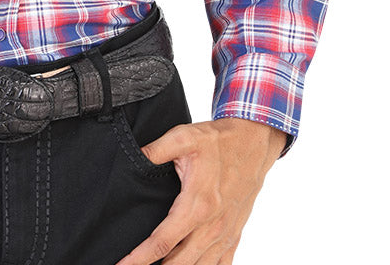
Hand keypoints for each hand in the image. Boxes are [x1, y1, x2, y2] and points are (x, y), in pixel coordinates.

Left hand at [113, 117, 286, 264]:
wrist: (253, 143)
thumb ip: (157, 149)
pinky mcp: (234, 235)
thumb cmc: (219, 140)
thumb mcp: (184, 137)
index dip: (140, 257)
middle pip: (179, 263)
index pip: (162, 242)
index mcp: (197, 205)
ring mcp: (225, 235)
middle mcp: (212, 227)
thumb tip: (136, 156)